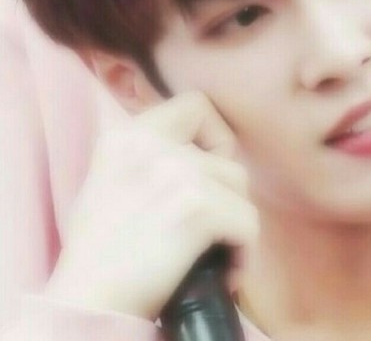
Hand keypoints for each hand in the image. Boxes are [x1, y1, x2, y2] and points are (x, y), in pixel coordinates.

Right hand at [45, 91, 257, 321]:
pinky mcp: (199, 208)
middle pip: (227, 155)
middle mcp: (152, 143)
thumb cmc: (100, 249)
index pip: (196, 103)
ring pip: (240, 188)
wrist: (87, 301)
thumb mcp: (112, 178)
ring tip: (215, 250)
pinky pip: (248, 223)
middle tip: (210, 222)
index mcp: (128, 134)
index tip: (207, 166)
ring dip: (234, 221)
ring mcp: (177, 172)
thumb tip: (201, 152)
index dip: (212, 135)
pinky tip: (226, 272)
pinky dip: (245, 251)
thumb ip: (149, 155)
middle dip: (226, 191)